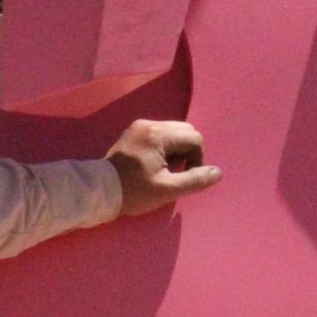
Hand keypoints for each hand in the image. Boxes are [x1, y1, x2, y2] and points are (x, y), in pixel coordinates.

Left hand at [106, 119, 220, 214]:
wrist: (99, 191)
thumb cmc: (133, 192)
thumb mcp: (167, 190)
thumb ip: (194, 180)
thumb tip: (217, 173)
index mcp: (158, 135)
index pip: (194, 139)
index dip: (197, 159)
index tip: (185, 176)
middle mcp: (149, 125)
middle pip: (185, 131)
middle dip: (188, 152)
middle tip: (174, 172)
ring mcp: (139, 127)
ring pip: (174, 131)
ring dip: (177, 149)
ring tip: (164, 169)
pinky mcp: (133, 132)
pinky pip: (160, 134)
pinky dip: (165, 147)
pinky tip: (154, 164)